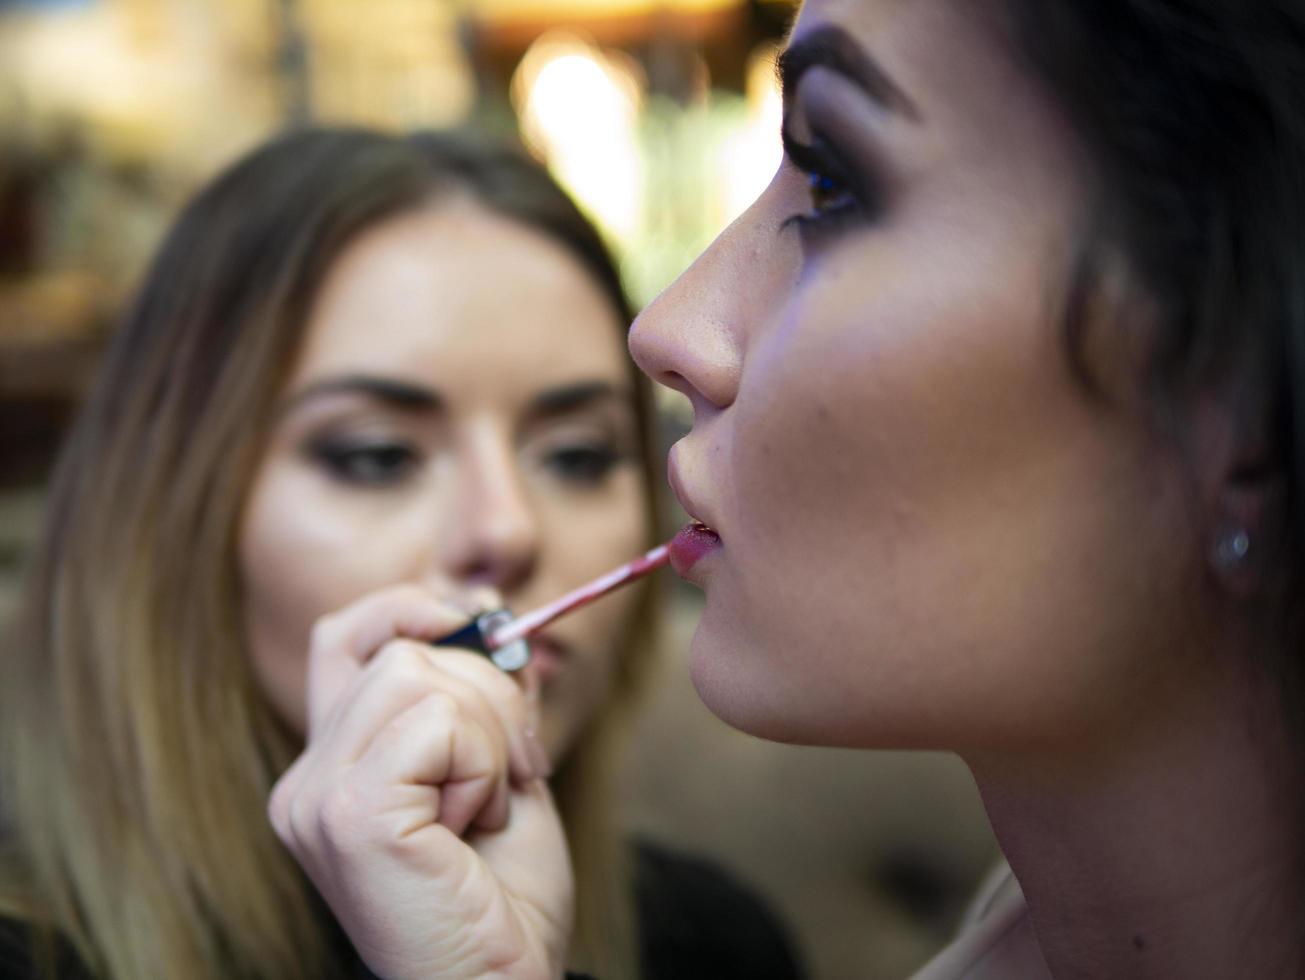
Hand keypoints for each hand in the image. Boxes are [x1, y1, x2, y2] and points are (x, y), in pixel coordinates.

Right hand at [268, 585, 572, 979]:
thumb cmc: (503, 895)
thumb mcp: (500, 769)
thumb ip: (483, 697)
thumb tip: (492, 618)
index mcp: (332, 765)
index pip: (347, 636)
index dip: (412, 612)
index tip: (473, 632)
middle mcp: (306, 779)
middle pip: (400, 651)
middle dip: (486, 696)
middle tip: (511, 775)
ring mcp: (317, 797)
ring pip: (418, 675)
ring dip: (488, 736)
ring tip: (487, 810)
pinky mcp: (347, 814)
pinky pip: (436, 721)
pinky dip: (483, 763)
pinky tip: (476, 825)